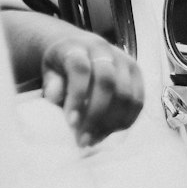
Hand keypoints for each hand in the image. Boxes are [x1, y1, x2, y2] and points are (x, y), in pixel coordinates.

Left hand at [41, 31, 143, 146]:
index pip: (80, 69)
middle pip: (107, 83)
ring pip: (125, 94)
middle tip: (83, 140)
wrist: (81, 47)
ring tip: (94, 140)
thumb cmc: (62, 65)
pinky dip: (125, 120)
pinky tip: (109, 132)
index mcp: (77, 47)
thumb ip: (51, 83)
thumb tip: (54, 97)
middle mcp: (104, 51)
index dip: (77, 96)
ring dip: (111, 122)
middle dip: (96, 115)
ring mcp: (124, 61)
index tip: (71, 123)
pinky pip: (138, 101)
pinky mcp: (137, 74)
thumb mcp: (49, 70)